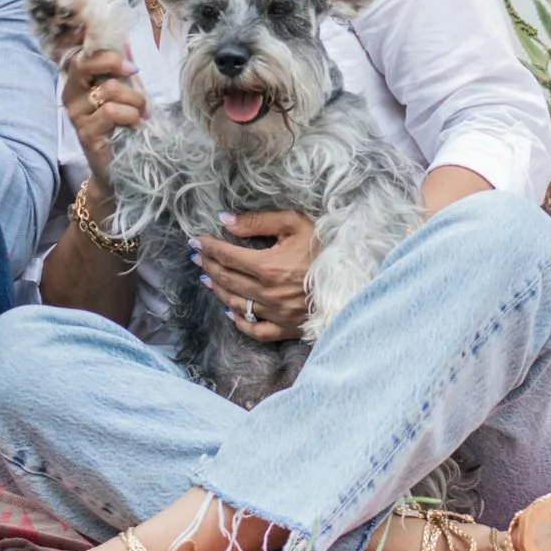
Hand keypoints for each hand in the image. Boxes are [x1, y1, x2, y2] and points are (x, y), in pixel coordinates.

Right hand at [63, 45, 146, 200]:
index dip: (105, 51)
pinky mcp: (84, 132)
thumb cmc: (124, 125)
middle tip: (134, 74)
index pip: (82, 54)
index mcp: (77, 81)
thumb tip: (125, 39)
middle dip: (115, 64)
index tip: (130, 65)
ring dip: (134, 100)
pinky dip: (131, 116)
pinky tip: (135, 126)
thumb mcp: (126, 91)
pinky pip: (111, 111)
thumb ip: (122, 68)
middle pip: (85, 63)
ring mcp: (75, 114)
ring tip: (141, 113)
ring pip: (108, 89)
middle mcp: (70, 94)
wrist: (119, 166)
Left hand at [193, 208, 316, 341]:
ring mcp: (276, 314)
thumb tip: (226, 220)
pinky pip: (257, 330)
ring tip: (208, 279)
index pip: (227, 256)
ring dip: (218, 290)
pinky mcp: (287, 328)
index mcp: (267, 266)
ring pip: (236, 304)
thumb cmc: (325, 248)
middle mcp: (267, 293)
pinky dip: (240, 322)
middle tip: (198, 257)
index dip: (208, 247)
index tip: (195, 241)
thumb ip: (259, 221)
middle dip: (209, 265)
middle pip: (227, 279)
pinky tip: (230, 313)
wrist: (354, 279)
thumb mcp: (296, 224)